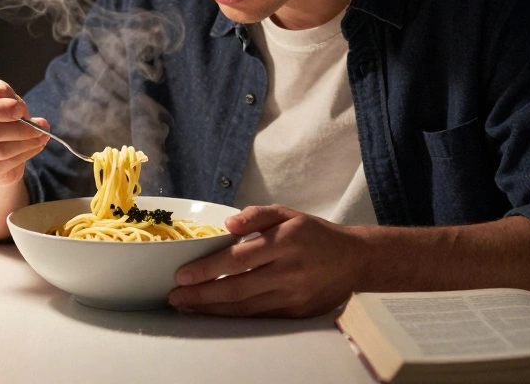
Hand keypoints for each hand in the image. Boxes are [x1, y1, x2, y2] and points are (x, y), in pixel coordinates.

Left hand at [167, 205, 369, 317]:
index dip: (208, 269)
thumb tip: (228, 225)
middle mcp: (287, 272)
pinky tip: (215, 312)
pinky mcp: (295, 313)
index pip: (238, 259)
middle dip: (202, 294)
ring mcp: (292, 296)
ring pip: (245, 307)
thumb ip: (257, 216)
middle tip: (175, 296)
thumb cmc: (314, 234)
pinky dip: (233, 316)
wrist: (354, 260)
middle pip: (237, 288)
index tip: (182, 274)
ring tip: (188, 306)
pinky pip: (258, 316)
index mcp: (284, 243)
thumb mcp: (288, 213)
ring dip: (212, 309)